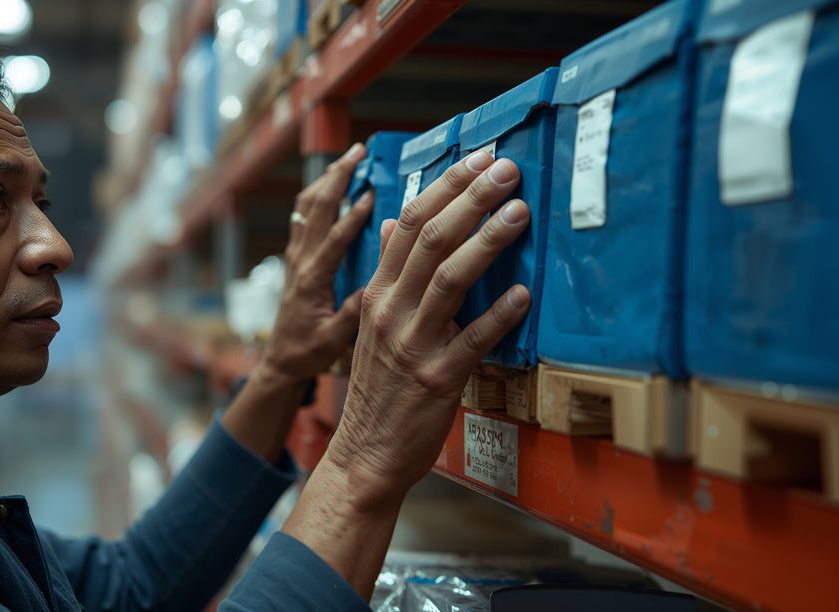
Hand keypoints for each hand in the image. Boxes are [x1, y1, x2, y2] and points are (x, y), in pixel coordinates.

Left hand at [261, 143, 372, 382]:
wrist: (280, 360)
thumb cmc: (308, 352)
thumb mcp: (334, 339)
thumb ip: (352, 313)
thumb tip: (377, 287)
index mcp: (311, 280)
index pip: (333, 240)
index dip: (352, 215)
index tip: (371, 193)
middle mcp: (300, 262)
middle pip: (315, 209)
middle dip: (336, 176)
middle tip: (358, 151)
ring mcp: (295, 257)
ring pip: (306, 207)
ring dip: (325, 180)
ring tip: (347, 159)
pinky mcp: (296, 258)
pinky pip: (304, 218)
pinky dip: (318, 195)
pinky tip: (333, 186)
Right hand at [325, 150, 532, 503]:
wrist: (365, 452)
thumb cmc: (379, 386)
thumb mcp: (371, 323)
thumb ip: (387, 273)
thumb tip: (392, 225)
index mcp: (377, 293)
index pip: (408, 224)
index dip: (445, 187)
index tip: (478, 160)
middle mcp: (391, 311)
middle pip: (430, 240)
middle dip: (470, 198)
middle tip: (507, 169)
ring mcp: (412, 344)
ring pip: (450, 278)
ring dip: (487, 240)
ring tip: (520, 212)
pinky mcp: (437, 379)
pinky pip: (472, 340)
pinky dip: (499, 314)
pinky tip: (524, 293)